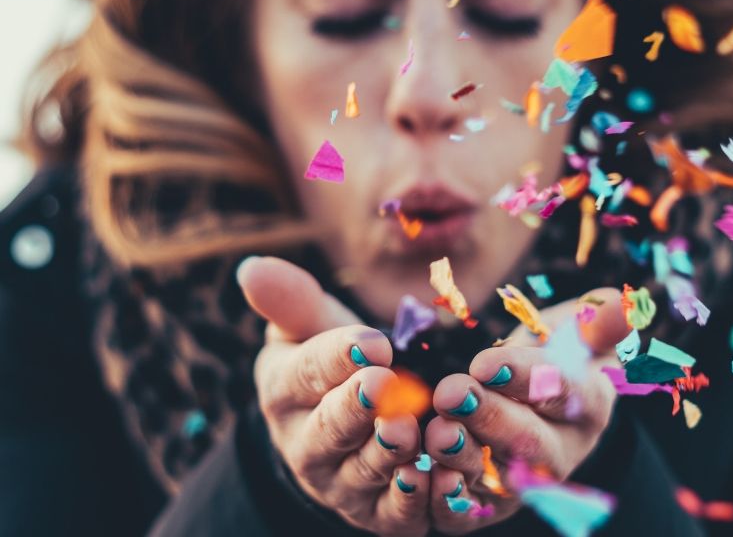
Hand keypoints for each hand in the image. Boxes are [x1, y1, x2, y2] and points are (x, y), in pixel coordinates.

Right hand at [238, 257, 429, 536]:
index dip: (337, 357)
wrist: (341, 427)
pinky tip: (432, 477)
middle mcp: (306, 444)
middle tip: (384, 385)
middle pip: (329, 428)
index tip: (370, 341)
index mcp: (285, 391)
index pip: (306, 372)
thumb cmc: (329, 364)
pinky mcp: (377, 514)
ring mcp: (340, 484)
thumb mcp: (309, 328)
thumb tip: (252, 267)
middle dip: (356, 408)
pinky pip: (393, 514)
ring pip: (362, 472)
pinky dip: (411, 501)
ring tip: (407, 431)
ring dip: (386, 454)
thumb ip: (291, 301)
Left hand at [423, 288, 626, 533]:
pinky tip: (427, 476)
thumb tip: (620, 305)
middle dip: (490, 418)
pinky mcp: (491, 503)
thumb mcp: (578, 330)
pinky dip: (450, 500)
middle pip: (531, 442)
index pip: (567, 393)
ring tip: (438, 432)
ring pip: (500, 480)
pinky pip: (472, 511)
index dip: (528, 379)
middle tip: (452, 393)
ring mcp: (527, 482)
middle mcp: (562, 450)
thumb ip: (596, 321)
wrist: (530, 396)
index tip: (486, 364)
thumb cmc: (555, 354)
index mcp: (588, 404)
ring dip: (465, 458)